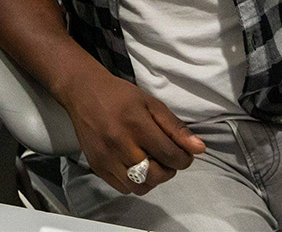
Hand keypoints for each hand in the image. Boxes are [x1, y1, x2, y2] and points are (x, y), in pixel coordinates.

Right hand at [64, 69, 204, 195]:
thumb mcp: (151, 103)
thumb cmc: (119, 96)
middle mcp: (119, 144)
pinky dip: (135, 183)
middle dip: (170, 169)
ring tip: (152, 162)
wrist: (83, 93)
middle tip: (167, 157)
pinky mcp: (96, 166)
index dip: (184, 158)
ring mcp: (106, 158)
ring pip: (140, 187)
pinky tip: (136, 166)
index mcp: (136, 124)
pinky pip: (123, 188)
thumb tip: (199, 149)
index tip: (184, 153)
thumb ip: (175, 128)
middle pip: (156, 175)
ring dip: (153, 179)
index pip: (170, 155)